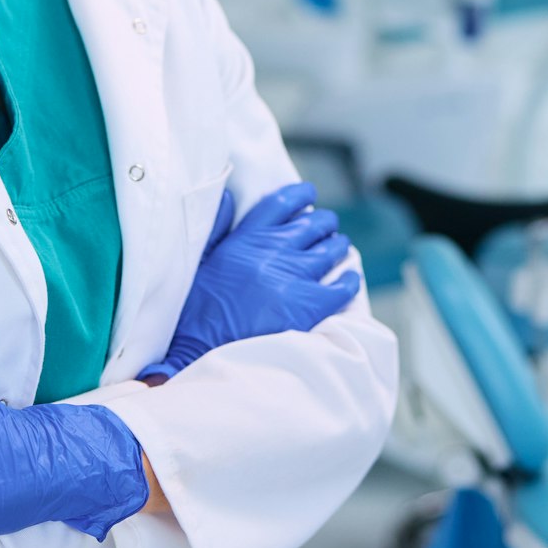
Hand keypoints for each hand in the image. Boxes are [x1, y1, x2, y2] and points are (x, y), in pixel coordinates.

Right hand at [138, 181, 361, 382]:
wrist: (203, 353)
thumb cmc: (198, 314)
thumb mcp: (201, 263)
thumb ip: (217, 228)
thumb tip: (229, 196)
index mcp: (245, 239)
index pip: (280, 203)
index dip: (300, 195)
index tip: (309, 194)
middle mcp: (272, 251)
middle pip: (313, 224)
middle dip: (324, 224)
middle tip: (328, 229)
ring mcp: (294, 276)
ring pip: (332, 250)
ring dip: (338, 248)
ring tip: (338, 250)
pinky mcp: (311, 305)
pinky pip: (343, 285)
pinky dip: (350, 281)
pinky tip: (348, 281)